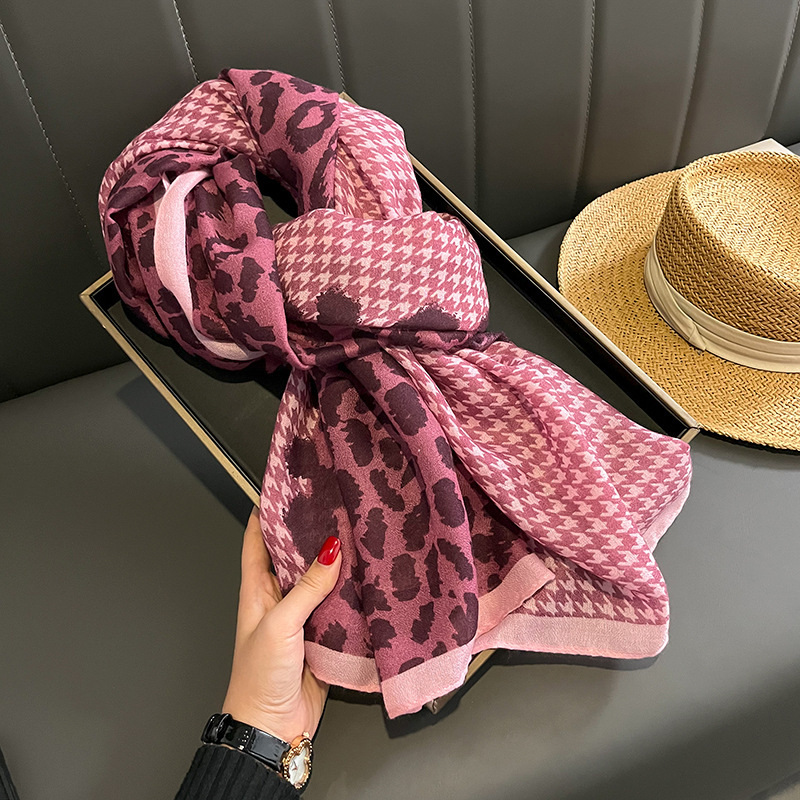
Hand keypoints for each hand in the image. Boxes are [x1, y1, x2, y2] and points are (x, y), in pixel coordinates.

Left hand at [222, 507, 341, 741]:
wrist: (272, 728)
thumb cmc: (260, 675)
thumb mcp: (280, 624)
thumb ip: (307, 588)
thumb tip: (331, 548)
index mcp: (256, 591)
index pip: (257, 542)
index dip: (266, 513)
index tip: (284, 487)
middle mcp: (278, 600)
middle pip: (293, 557)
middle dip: (310, 533)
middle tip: (334, 505)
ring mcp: (301, 619)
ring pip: (320, 581)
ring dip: (335, 563)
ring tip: (358, 533)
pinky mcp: (323, 638)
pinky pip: (338, 609)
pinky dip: (351, 595)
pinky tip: (369, 579)